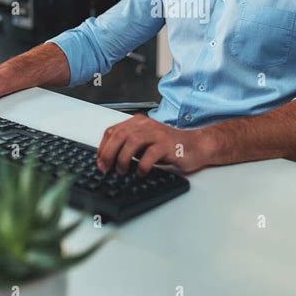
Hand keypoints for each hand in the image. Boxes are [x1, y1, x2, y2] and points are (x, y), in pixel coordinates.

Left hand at [96, 114, 215, 175]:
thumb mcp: (145, 143)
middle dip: (108, 154)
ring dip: (123, 159)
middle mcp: (145, 125)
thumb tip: (108, 161)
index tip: (100, 162)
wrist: (195, 146)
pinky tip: (141, 173)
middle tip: (106, 169)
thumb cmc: (169, 147)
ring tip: (123, 171)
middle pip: (119, 135)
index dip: (102, 148)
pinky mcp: (167, 145)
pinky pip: (149, 155)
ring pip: (132, 142)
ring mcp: (157, 134)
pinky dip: (141, 166)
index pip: (112, 131)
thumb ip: (129, 147)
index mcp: (138, 123)